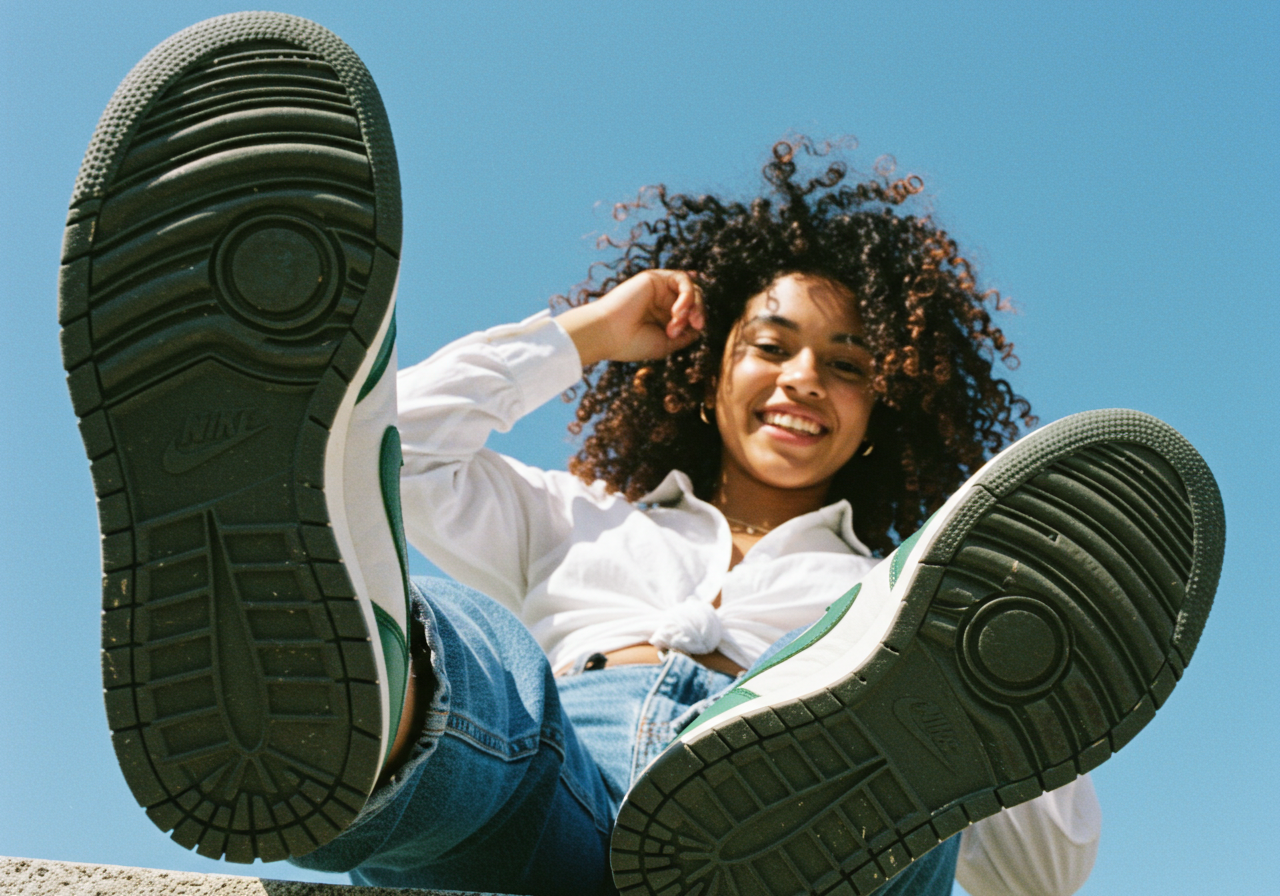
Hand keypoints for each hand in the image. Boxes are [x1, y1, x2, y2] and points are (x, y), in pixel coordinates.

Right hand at [558, 270, 705, 366]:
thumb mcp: (666, 344)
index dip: (697, 322)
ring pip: (690, 289)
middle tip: (692, 325)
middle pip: (694, 300)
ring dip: (692, 305)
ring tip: (680, 318)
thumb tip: (699, 330)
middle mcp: (660, 302)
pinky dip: (687, 295)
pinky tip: (677, 310)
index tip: (691, 332)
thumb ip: (685, 335)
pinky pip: (682, 279)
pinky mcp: (653, 278)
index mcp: (663, 319)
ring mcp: (657, 289)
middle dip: (698, 313)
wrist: (608, 334)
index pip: (692, 314)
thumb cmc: (632, 343)